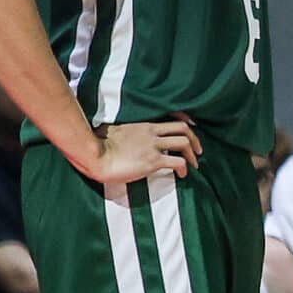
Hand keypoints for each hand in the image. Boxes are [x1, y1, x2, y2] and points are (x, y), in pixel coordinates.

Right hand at [81, 117, 201, 184]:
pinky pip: (177, 162)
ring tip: (194, 165)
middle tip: (198, 151)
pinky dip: (184, 168)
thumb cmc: (96, 145)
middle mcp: (151, 133)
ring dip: (192, 154)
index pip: (171, 117)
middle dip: (195, 139)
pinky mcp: (153, 161)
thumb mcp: (112, 131)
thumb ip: (122, 131)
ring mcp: (153, 146)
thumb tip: (117, 134)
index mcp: (143, 125)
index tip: (191, 129)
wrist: (93, 156)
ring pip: (184, 143)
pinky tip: (182, 175)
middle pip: (183, 128)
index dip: (186, 122)